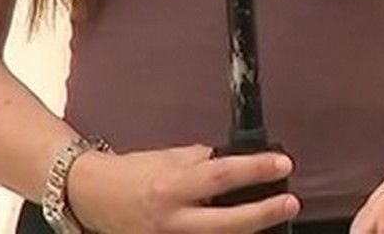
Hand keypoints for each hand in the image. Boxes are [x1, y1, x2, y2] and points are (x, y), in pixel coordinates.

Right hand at [66, 144, 298, 233]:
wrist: (93, 197)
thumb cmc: (133, 172)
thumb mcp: (169, 157)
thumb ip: (202, 161)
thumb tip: (237, 162)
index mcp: (171, 186)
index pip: (221, 176)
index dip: (256, 170)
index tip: (282, 163)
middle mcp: (171, 220)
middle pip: (228, 223)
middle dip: (264, 214)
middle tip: (291, 202)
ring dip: (249, 230)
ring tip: (273, 216)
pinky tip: (243, 231)